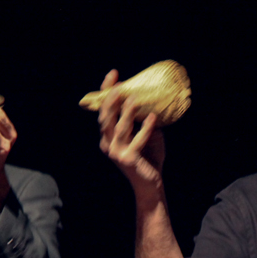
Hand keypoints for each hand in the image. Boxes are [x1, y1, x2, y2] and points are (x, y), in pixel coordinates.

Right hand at [97, 70, 164, 196]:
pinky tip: (153, 118)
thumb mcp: (145, 133)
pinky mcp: (128, 160)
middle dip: (111, 100)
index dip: (106, 92)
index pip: (104, 110)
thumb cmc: (148, 157)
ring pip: (120, 128)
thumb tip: (148, 99)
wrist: (150, 183)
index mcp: (108, 135)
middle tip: (119, 85)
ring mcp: (117, 152)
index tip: (113, 74)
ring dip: (127, 113)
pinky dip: (145, 129)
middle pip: (106, 118)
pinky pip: (137, 141)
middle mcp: (108, 143)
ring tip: (135, 98)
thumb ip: (142, 119)